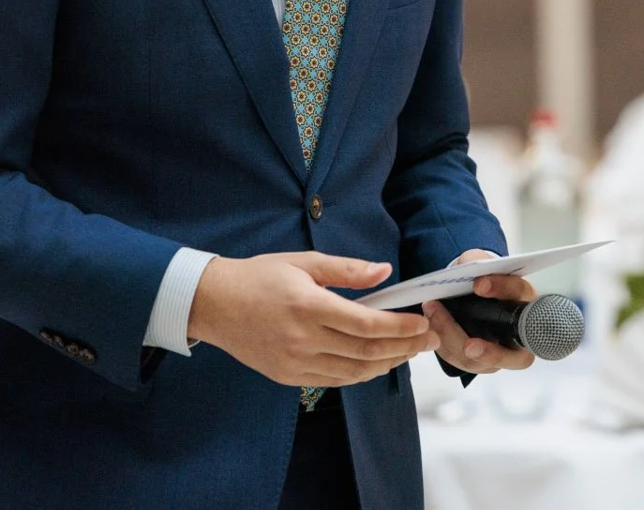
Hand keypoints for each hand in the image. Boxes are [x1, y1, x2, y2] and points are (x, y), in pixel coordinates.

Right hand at [187, 251, 438, 386]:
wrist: (213, 304)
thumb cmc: (259, 277)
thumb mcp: (304, 262)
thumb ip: (347, 269)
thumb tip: (386, 272)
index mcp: (309, 306)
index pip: (368, 324)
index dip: (401, 327)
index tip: (423, 322)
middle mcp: (303, 339)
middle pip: (367, 352)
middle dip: (405, 348)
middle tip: (430, 340)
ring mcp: (294, 363)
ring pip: (354, 372)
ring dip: (387, 364)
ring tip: (409, 352)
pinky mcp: (287, 376)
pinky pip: (333, 381)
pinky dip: (360, 374)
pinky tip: (377, 363)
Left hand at [424, 249, 538, 374]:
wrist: (476, 298)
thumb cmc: (484, 280)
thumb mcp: (481, 263)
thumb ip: (476, 261)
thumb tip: (466, 267)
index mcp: (525, 300)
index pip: (520, 294)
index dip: (501, 288)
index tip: (478, 284)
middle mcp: (521, 333)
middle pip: (515, 356)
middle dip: (491, 353)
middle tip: (469, 346)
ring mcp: (503, 354)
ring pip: (481, 362)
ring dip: (454, 341)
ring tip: (433, 314)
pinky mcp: (482, 363)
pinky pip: (462, 362)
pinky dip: (444, 346)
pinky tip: (431, 327)